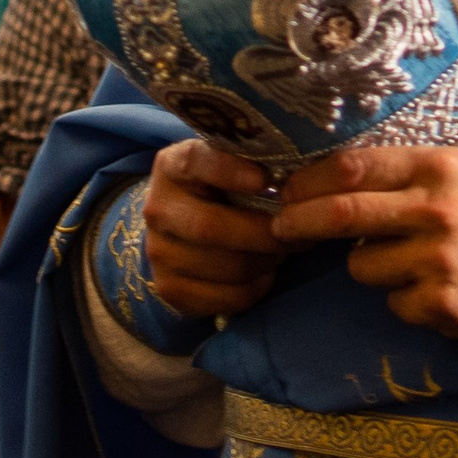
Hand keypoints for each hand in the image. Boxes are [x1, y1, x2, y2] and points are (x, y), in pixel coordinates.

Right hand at [139, 138, 281, 321]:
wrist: (179, 232)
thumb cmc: (219, 190)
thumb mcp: (226, 165)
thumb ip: (250, 161)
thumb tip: (299, 174)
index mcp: (172, 166)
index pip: (195, 163)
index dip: (229, 171)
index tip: (265, 180)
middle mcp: (157, 208)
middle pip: (210, 227)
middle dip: (263, 233)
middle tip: (297, 231)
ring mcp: (159, 252)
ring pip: (225, 266)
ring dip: (266, 261)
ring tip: (286, 250)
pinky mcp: (169, 288)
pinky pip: (226, 297)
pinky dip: (256, 288)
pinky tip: (266, 273)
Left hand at [269, 143, 457, 341]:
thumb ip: (408, 173)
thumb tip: (338, 178)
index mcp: (437, 168)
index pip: (352, 167)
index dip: (309, 182)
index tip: (288, 192)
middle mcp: (434, 210)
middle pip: (341, 214)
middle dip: (298, 223)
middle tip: (280, 230)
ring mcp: (438, 260)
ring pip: (362, 268)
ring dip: (369, 269)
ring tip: (409, 264)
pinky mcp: (442, 304)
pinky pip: (394, 303)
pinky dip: (405, 301)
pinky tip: (436, 291)